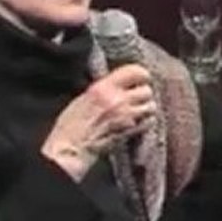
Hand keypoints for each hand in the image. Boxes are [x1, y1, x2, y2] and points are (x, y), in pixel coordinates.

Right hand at [41, 64, 156, 181]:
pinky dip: (147, 122)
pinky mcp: (131, 132)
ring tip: (138, 112)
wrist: (70, 149)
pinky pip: (150, 122)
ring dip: (146, 109)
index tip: (141, 79)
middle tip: (137, 98)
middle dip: (144, 94)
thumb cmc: (71, 125)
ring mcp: (126, 117)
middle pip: (147, 90)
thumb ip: (105, 88)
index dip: (141, 75)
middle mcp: (118, 99)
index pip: (135, 71)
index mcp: (104, 87)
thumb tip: (120, 83)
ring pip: (151, 106)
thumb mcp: (84, 97)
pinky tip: (138, 123)